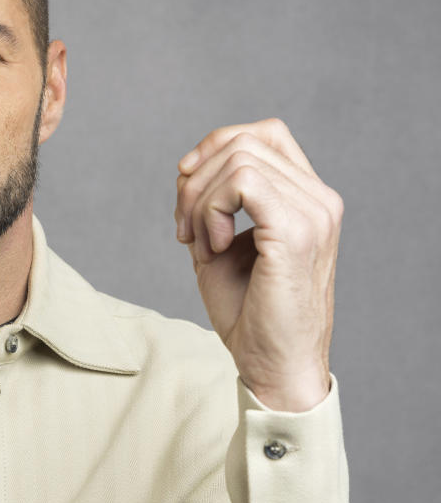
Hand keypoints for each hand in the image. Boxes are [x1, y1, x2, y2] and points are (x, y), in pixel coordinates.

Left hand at [174, 118, 342, 412]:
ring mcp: (314, 211)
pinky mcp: (296, 230)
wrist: (275, 368)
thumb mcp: (222, 249)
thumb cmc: (251, 317)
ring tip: (201, 246)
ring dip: (200, 200)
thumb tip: (188, 170)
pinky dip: (211, 209)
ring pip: (239, 157)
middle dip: (197, 180)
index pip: (265, 134)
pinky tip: (211, 246)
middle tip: (184, 232)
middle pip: (245, 141)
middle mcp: (319, 199)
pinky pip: (241, 182)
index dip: (216, 147)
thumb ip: (213, 206)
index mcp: (309, 199)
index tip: (185, 192)